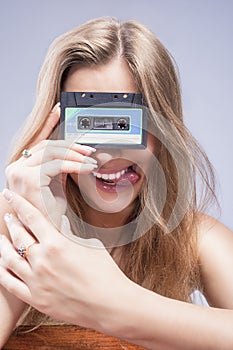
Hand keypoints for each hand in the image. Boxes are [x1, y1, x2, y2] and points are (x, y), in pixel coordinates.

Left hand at [0, 189, 131, 332]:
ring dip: (3, 245)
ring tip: (1, 238)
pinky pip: (9, 283)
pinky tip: (1, 264)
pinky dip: (2, 271)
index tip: (10, 194)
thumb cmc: (104, 273)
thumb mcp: (89, 245)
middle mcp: (42, 260)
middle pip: (18, 235)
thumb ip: (70, 234)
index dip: (18, 203)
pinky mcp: (35, 299)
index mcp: (56, 243)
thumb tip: (60, 224)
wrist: (110, 304)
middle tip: (9, 215)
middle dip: (12, 221)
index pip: (31, 217)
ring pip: (8, 258)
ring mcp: (36, 281)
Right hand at [5, 104, 96, 226]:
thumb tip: (75, 151)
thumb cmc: (51, 210)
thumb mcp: (56, 182)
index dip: (49, 123)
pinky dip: (75, 164)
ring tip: (91, 159)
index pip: (37, 140)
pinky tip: (87, 167)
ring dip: (75, 154)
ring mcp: (19, 172)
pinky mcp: (29, 179)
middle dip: (71, 145)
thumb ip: (59, 165)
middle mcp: (16, 167)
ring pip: (52, 152)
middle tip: (89, 150)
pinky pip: (56, 164)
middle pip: (47, 145)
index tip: (60, 111)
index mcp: (21, 166)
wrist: (48, 232)